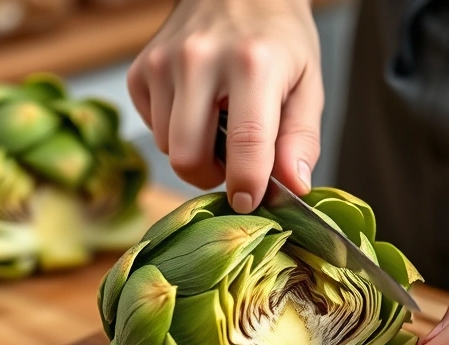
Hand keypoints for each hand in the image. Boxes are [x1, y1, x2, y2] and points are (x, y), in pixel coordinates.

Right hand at [127, 0, 321, 212]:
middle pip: (189, 156)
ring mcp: (163, 62)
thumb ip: (301, 138)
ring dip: (195, 152)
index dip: (247, 185)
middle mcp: (201, 60)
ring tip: (219, 126)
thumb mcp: (307, 84)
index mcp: (253, 64)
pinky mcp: (141, 69)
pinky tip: (196, 107)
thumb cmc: (278, 38)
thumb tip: (294, 186)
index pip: (245, 144)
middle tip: (235, 165)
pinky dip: (174, 131)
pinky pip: (151, 127)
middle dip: (212, 176)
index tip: (250, 202)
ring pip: (168, 147)